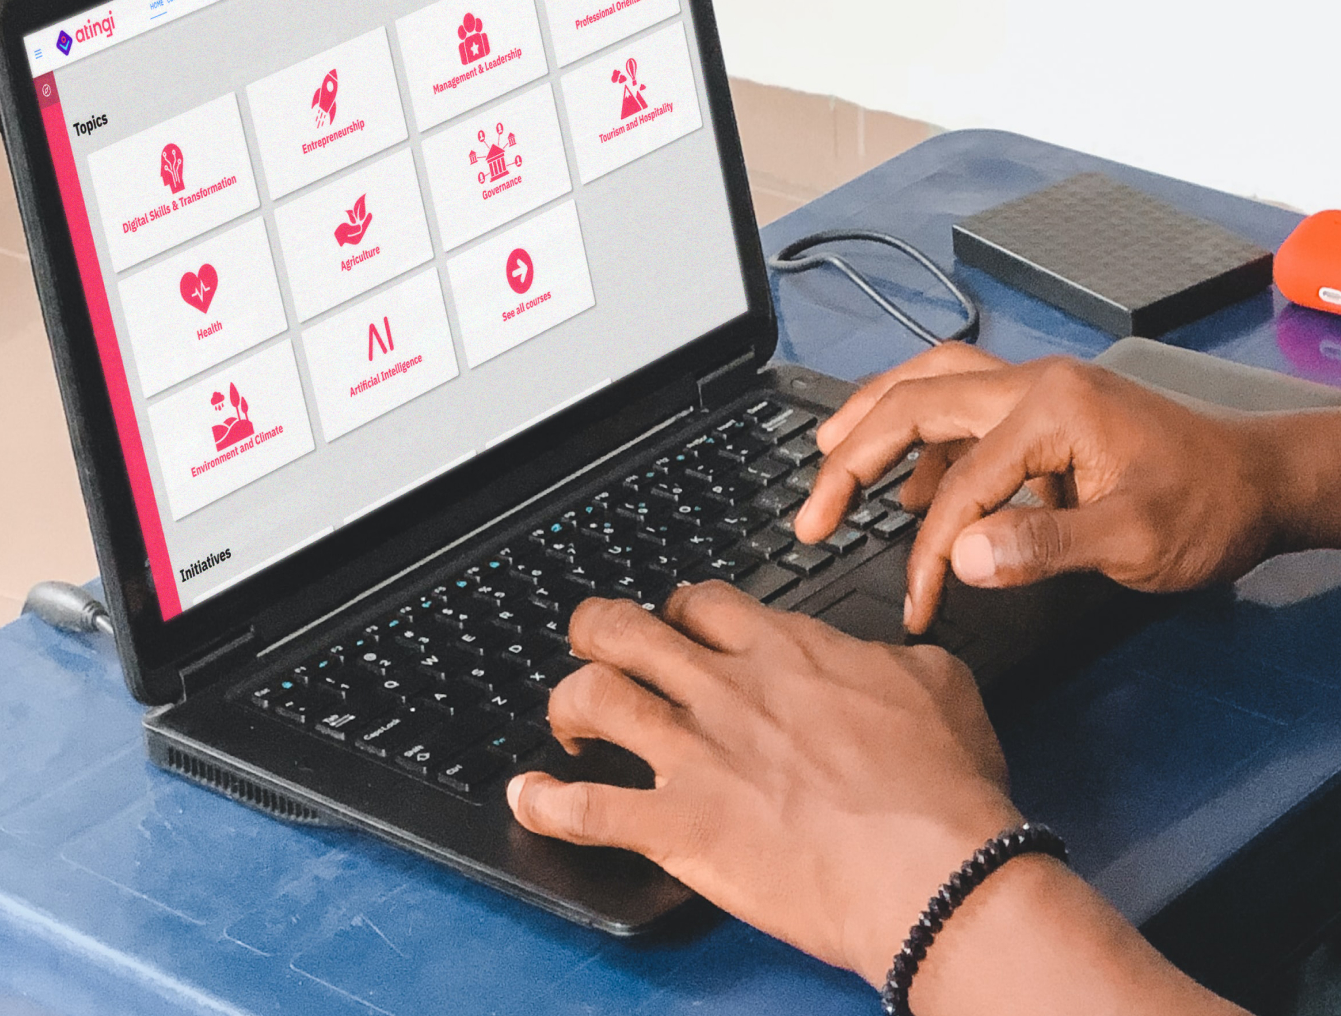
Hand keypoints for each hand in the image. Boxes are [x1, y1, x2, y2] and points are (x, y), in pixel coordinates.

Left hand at [507, 584, 1020, 984]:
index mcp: (785, 652)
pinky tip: (528, 798)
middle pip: (626, 628)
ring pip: (593, 698)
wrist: (937, 870)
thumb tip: (882, 654)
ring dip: (565, 704)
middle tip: (592, 645)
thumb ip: (893, 656)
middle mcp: (726, 690)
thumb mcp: (940, 684)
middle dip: (595, 629)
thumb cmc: (944, 789)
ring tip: (563, 722)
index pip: (702, 602)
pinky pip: (586, 809)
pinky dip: (545, 804)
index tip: (677, 623)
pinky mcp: (679, 826)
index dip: (678, 607)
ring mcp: (695, 755)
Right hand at [794, 344, 1281, 633]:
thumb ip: (1044, 546)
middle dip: (850, 456)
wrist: (1263, 481)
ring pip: (928, 384)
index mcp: (1050, 407)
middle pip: (913, 401)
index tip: (916, 604)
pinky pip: (959, 407)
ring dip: (871, 420)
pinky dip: (918, 438)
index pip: (957, 484)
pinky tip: (909, 483)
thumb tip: (957, 557)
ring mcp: (1035, 391)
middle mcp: (1033, 383)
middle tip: (811, 513)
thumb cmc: (1210, 506)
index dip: (925, 551)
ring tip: (827, 459)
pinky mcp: (1041, 412)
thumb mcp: (1136, 538)